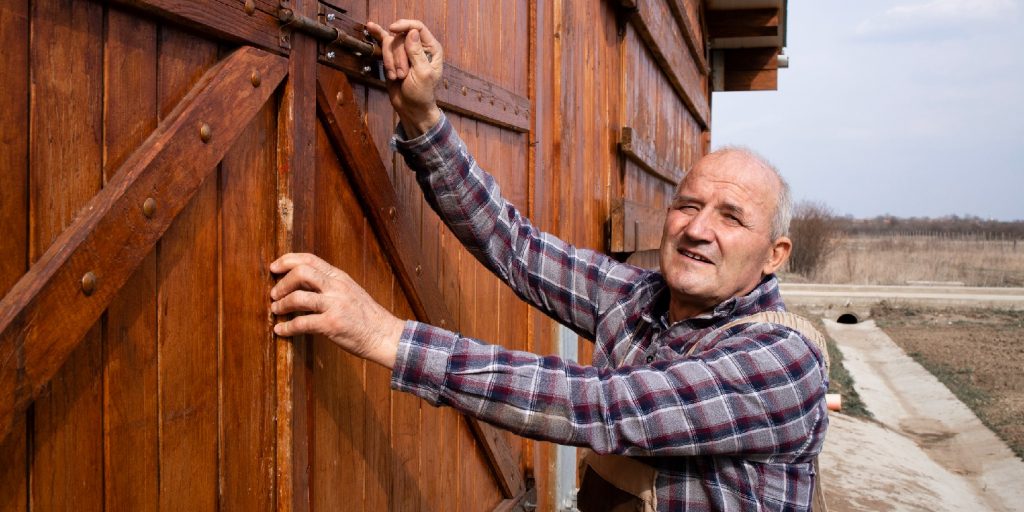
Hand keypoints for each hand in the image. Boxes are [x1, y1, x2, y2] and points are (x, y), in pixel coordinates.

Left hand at [269, 253, 404, 368]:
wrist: (385, 336)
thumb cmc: (367, 317)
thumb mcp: (350, 292)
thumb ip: (330, 285)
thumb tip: (302, 284)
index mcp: (340, 277)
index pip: (310, 259)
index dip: (288, 260)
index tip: (274, 267)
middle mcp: (337, 287)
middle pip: (301, 272)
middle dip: (282, 283)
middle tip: (274, 293)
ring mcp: (335, 305)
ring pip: (298, 297)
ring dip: (281, 304)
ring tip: (276, 310)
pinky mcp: (332, 324)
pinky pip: (302, 323)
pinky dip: (287, 327)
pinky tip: (281, 330)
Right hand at [365, 19, 442, 135]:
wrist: (410, 107)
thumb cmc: (421, 94)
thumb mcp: (422, 74)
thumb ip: (417, 53)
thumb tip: (412, 31)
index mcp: (431, 48)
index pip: (418, 27)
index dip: (405, 25)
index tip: (392, 29)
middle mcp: (418, 47)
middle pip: (400, 37)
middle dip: (398, 57)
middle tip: (402, 75)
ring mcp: (404, 51)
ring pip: (390, 43)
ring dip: (390, 62)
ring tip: (397, 76)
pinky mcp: (392, 57)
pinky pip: (384, 43)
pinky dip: (378, 35)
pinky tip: (371, 27)